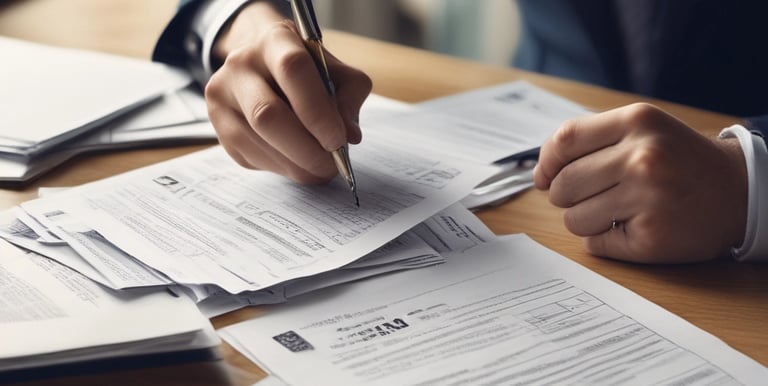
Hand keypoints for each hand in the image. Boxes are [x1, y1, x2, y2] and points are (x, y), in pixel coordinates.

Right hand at [205, 2, 371, 183]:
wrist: (263, 67)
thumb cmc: (306, 71)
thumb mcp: (335, 70)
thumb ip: (349, 96)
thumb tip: (350, 136)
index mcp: (274, 40)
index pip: (292, 70)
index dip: (317, 111)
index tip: (338, 140)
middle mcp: (240, 64)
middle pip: (268, 114)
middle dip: (306, 150)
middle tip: (332, 165)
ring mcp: (223, 96)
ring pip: (259, 141)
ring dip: (297, 165)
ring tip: (320, 168)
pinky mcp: (219, 126)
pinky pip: (252, 157)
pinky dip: (282, 168)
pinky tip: (297, 162)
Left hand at [533, 103, 747, 262]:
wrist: (739, 192)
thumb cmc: (678, 160)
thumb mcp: (642, 130)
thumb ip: (590, 141)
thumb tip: (540, 175)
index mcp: (637, 122)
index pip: (564, 141)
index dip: (546, 163)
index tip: (545, 177)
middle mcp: (643, 158)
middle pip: (563, 185)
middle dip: (565, 195)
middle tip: (593, 194)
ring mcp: (648, 199)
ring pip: (573, 218)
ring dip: (584, 219)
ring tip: (615, 210)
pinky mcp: (651, 238)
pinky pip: (596, 244)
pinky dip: (604, 239)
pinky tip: (632, 226)